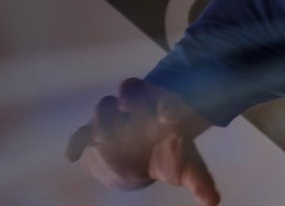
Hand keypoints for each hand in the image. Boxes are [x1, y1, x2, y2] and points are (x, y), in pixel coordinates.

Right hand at [65, 78, 218, 205]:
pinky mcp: (96, 135)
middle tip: (129, 105)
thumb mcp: (187, 168)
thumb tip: (213, 202)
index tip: (169, 116)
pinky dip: (75, 142)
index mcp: (165, 111)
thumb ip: (199, 181)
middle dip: (132, 96)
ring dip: (104, 117)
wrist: (146, 155)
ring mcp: (116, 120)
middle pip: (132, 89)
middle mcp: (139, 109)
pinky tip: (71, 156)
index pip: (167, 101)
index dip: (168, 106)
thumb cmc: (169, 155)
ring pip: (106, 106)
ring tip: (105, 135)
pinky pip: (81, 133)